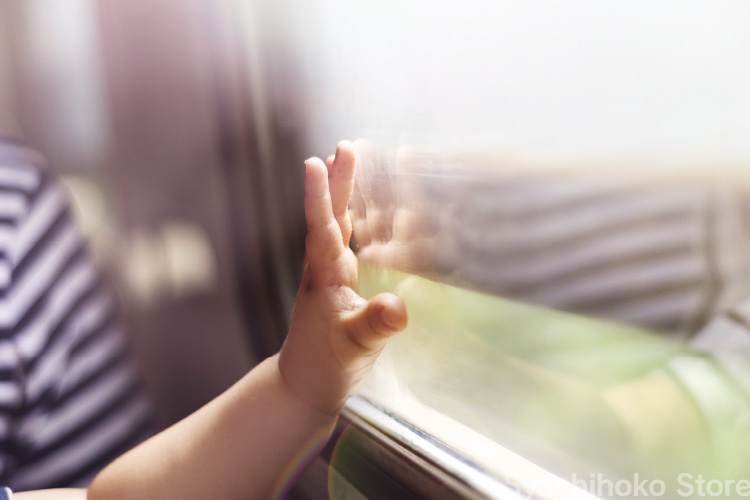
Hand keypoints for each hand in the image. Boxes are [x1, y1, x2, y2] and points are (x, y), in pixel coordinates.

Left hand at [278, 141, 407, 415]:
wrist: (307, 383)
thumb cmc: (327, 364)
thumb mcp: (355, 346)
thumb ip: (375, 325)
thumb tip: (397, 306)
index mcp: (326, 276)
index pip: (323, 227)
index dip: (320, 195)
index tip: (317, 161)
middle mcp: (325, 268)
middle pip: (331, 215)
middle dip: (338, 180)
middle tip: (345, 146)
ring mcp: (331, 274)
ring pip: (339, 224)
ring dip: (346, 193)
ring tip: (350, 161)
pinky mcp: (340, 284)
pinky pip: (350, 241)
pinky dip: (358, 218)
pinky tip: (366, 210)